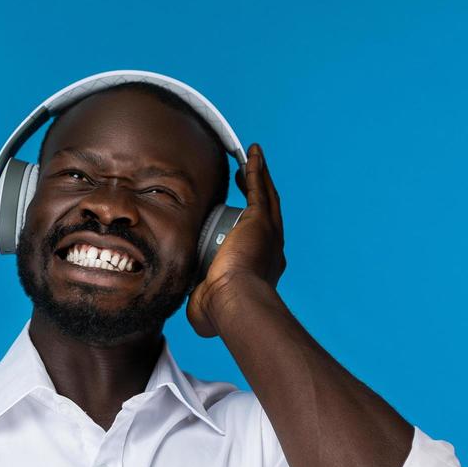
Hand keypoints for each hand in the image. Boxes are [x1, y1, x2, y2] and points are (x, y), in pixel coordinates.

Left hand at [187, 142, 285, 338]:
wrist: (233, 301)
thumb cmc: (221, 312)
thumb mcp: (209, 307)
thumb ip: (203, 301)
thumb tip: (196, 304)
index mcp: (261, 269)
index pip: (256, 241)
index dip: (249, 225)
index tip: (238, 216)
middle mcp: (271, 249)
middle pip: (265, 213)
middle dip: (259, 194)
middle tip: (247, 179)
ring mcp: (269, 233)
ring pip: (266, 197)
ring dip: (259, 177)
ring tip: (251, 160)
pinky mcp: (260, 221)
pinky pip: (259, 189)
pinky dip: (256, 170)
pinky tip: (251, 154)